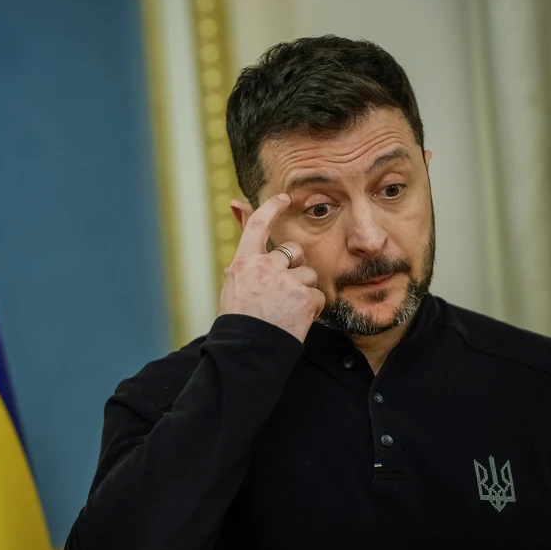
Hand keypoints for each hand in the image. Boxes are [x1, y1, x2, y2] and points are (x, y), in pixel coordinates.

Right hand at [218, 193, 324, 341]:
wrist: (246, 351)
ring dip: (304, 290)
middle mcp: (265, 267)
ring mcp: (286, 281)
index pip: (257, 225)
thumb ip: (242, 266)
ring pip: (308, 274)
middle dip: (296, 265)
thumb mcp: (233, 288)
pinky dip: (311, 308)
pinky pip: (317, 295)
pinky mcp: (304, 297)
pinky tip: (297, 320)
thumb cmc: (239, 322)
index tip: (283, 198)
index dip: (271, 208)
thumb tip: (236, 250)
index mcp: (244, 263)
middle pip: (293, 251)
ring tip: (288, 310)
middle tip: (287, 288)